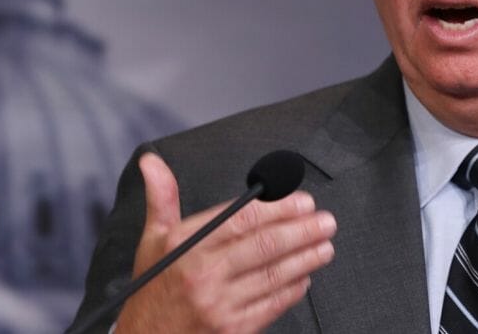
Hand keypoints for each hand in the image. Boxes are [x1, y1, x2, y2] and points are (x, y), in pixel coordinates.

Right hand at [116, 153, 336, 332]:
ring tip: (325, 246)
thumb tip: (152, 162)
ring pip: (274, 275)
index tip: (302, 202)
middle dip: (303, 232)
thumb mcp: (152, 240)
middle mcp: (204, 275)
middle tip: (326, 222)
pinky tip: (305, 277)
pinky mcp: (233, 330)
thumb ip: (162, 198)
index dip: (278, 208)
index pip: (241, 220)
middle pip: (265, 246)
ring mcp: (220, 305)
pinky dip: (293, 290)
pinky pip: (272, 305)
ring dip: (306, 259)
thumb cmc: (152, 288)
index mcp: (187, 248)